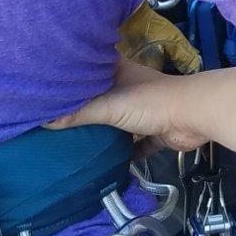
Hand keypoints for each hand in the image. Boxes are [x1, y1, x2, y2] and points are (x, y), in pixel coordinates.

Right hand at [46, 55, 209, 154]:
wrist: (192, 117)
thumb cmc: (149, 102)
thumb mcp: (109, 105)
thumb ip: (79, 113)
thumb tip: (44, 120)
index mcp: (117, 72)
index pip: (89, 70)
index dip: (71, 77)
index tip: (48, 86)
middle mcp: (128, 89)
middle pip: (101, 99)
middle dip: (83, 109)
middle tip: (54, 121)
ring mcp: (142, 111)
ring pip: (117, 123)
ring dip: (103, 133)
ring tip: (74, 143)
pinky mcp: (153, 132)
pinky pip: (135, 145)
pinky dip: (125, 154)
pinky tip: (107, 164)